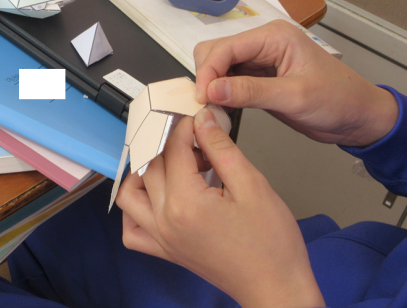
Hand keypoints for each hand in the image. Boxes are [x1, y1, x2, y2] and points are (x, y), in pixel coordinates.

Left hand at [117, 110, 323, 307]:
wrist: (277, 287)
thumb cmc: (271, 243)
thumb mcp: (252, 185)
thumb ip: (221, 148)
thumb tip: (202, 120)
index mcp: (186, 203)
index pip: (172, 150)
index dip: (184, 127)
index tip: (197, 119)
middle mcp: (165, 221)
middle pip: (149, 167)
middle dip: (168, 144)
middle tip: (193, 138)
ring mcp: (162, 238)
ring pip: (129, 195)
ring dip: (143, 173)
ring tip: (172, 164)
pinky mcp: (166, 251)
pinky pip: (132, 229)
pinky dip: (135, 210)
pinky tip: (155, 198)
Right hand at [193, 20, 397, 145]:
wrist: (358, 117)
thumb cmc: (337, 100)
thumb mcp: (294, 97)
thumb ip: (250, 92)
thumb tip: (211, 91)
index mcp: (274, 36)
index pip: (225, 47)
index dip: (208, 72)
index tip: (202, 99)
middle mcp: (262, 43)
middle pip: (215, 51)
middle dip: (206, 76)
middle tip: (206, 105)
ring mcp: (259, 59)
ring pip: (218, 66)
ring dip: (211, 86)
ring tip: (213, 109)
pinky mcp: (257, 77)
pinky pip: (228, 80)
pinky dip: (220, 93)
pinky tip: (222, 109)